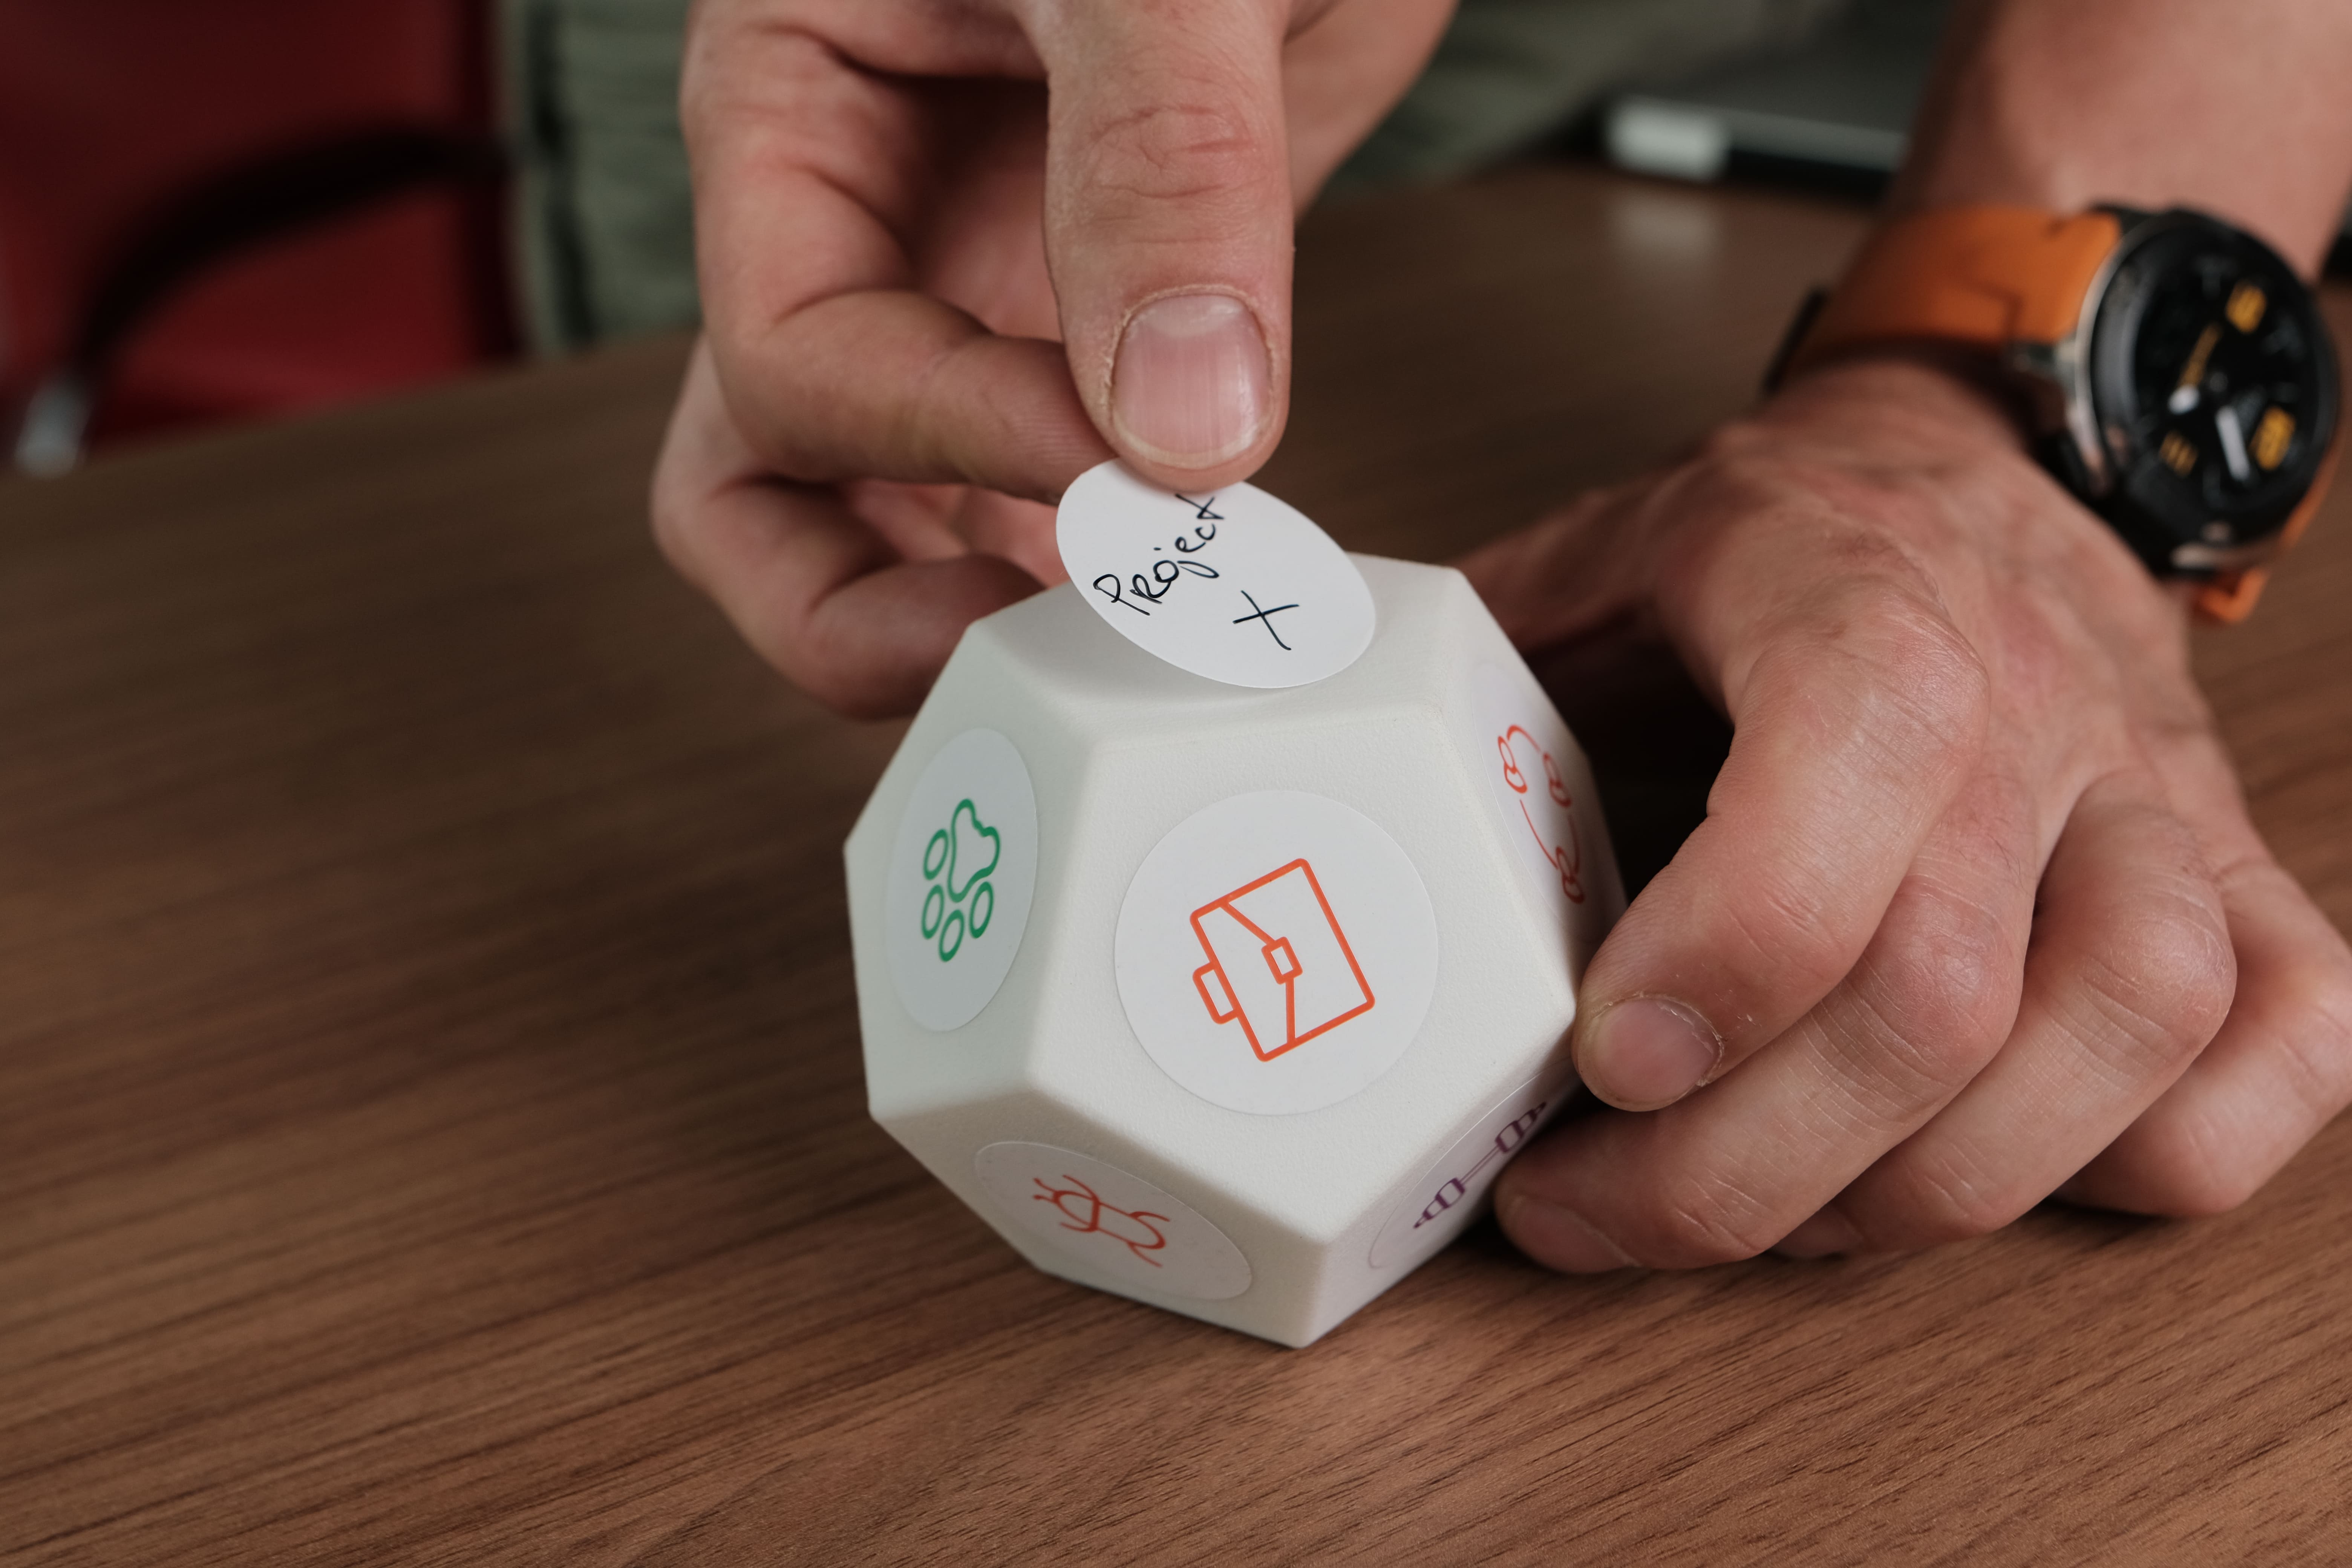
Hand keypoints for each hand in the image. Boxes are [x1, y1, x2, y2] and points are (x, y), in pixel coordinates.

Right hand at [651, 0, 1451, 715]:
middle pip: (759, 487)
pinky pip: (1050, 483)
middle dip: (857, 608)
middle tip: (1014, 662)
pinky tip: (1195, 588)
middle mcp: (859, 218)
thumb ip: (1159, 161)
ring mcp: (973, 281)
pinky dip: (1109, 557)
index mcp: (792, 108)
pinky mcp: (1093, 314)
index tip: (1125, 465)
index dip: (951, 439)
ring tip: (1123, 652)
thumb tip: (1178, 418)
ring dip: (984, 608)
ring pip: (887, 515)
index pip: (800, 363)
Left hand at [1469, 357, 2351, 1266]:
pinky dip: (2161, 1154)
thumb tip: (1293, 754)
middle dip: (1747, 1163)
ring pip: (2130, 1035)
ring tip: (1771, 1213)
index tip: (1597, 1063)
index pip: (1856, 758)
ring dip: (1928, 1189)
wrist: (1981, 454)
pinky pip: (2286, 1045)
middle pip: (1947, 990)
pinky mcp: (2239, 871)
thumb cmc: (1779, 531)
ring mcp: (2157, 796)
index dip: (1732, 947)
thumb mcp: (1602, 547)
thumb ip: (1467, 651)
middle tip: (1588, 1208)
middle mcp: (2037, 701)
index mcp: (1858, 589)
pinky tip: (2007, 1168)